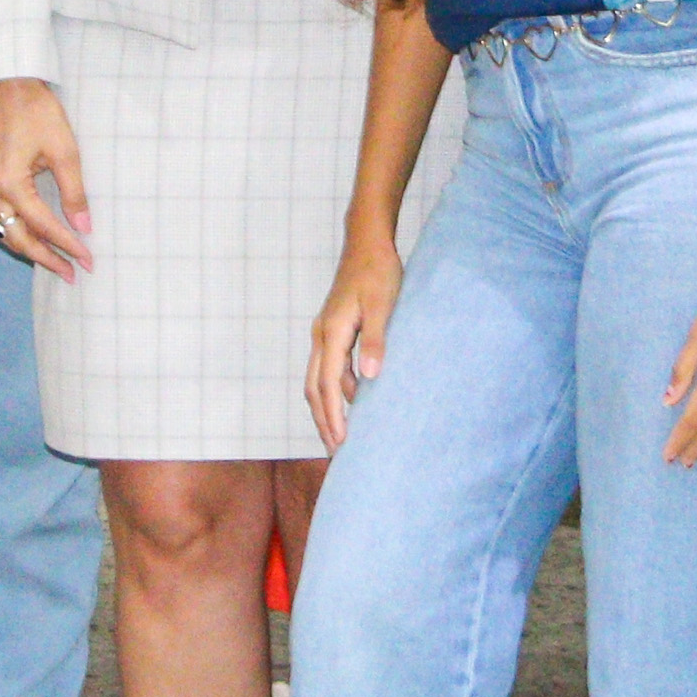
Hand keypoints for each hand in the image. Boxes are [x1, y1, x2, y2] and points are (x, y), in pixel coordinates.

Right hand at [0, 78, 91, 278]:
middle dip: (45, 258)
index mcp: (9, 183)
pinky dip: (16, 232)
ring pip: (3, 231)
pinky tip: (34, 237)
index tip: (87, 260)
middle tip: (70, 274)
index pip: (43, 225)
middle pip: (17, 238)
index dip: (67, 245)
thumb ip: (74, 192)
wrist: (8, 84)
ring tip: (54, 263)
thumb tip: (84, 227)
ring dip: (29, 250)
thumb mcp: (64, 150)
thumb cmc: (37, 111)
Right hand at [306, 232, 403, 450]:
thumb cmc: (378, 272)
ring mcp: (324, 333)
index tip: (341, 443)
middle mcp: (321, 335)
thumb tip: (370, 377)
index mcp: (332, 332)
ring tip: (339, 435)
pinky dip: (335, 389)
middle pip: (313, 388)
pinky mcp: (333, 330)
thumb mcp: (383, 305)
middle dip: (323, 421)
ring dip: (326, 408)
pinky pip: (327, 368)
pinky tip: (352, 401)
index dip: (333, 416)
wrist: (367, 243)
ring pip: (317, 380)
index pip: (327, 384)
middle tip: (335, 453)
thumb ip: (376, 340)